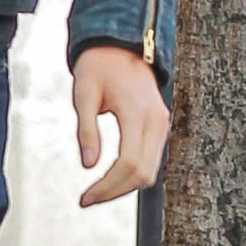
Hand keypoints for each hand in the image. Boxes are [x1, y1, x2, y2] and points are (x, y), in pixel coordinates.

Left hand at [72, 45, 169, 207]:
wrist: (120, 45)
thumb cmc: (98, 66)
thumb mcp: (83, 94)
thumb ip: (86, 130)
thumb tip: (88, 165)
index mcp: (137, 113)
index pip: (128, 163)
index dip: (107, 186)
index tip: (84, 198)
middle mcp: (156, 121)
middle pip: (143, 174)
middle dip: (114, 192)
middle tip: (87, 200)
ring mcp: (162, 124)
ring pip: (151, 171)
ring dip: (125, 187)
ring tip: (96, 192)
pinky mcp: (160, 126)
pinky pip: (151, 160)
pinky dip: (133, 174)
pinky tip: (111, 178)